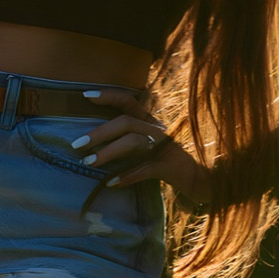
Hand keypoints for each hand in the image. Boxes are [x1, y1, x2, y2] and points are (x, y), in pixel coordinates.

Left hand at [74, 106, 209, 202]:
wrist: (200, 180)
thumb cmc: (167, 164)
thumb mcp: (148, 148)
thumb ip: (127, 141)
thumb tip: (93, 144)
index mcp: (150, 122)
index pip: (129, 101)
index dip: (108, 95)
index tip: (85, 95)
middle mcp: (157, 129)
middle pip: (126, 122)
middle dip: (100, 132)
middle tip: (77, 145)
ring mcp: (165, 146)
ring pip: (134, 142)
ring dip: (109, 152)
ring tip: (89, 163)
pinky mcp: (169, 166)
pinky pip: (145, 169)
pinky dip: (127, 175)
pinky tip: (111, 183)